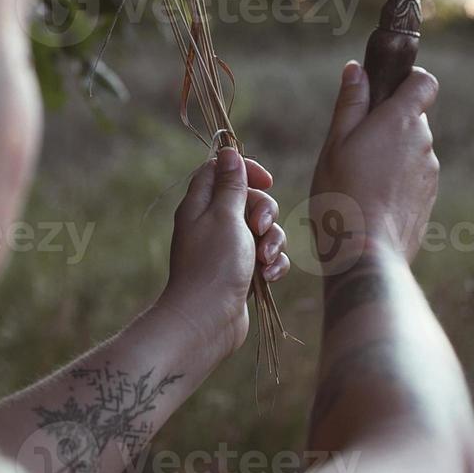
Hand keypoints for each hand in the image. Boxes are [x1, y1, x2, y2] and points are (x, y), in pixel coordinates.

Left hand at [159, 150, 287, 360]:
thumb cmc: (214, 264)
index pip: (222, 170)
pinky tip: (269, 276)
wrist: (207, 321)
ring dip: (273, 241)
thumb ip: (231, 184)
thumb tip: (228, 152)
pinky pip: (267, 256)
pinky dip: (273, 263)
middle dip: (265, 211)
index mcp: (201, 205)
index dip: (246, 170)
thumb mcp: (225, 215)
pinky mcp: (243, 271)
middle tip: (260, 228)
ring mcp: (229, 249)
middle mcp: (213, 224)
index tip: (266, 180)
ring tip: (265, 259)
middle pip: (250, 199)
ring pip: (263, 229)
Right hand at [311, 60, 439, 264]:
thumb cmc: (343, 194)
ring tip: (359, 180)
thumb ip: (351, 104)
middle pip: (412, 119)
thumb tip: (356, 69)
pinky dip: (396, 182)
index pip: (424, 82)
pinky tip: (371, 200)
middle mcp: (424, 143)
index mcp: (402, 121)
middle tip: (355, 146)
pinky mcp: (429, 200)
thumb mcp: (336, 144)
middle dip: (388, 124)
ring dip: (391, 156)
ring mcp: (430, 174)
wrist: (366, 253)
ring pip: (412, 151)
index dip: (409, 80)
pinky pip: (413, 179)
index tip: (385, 90)